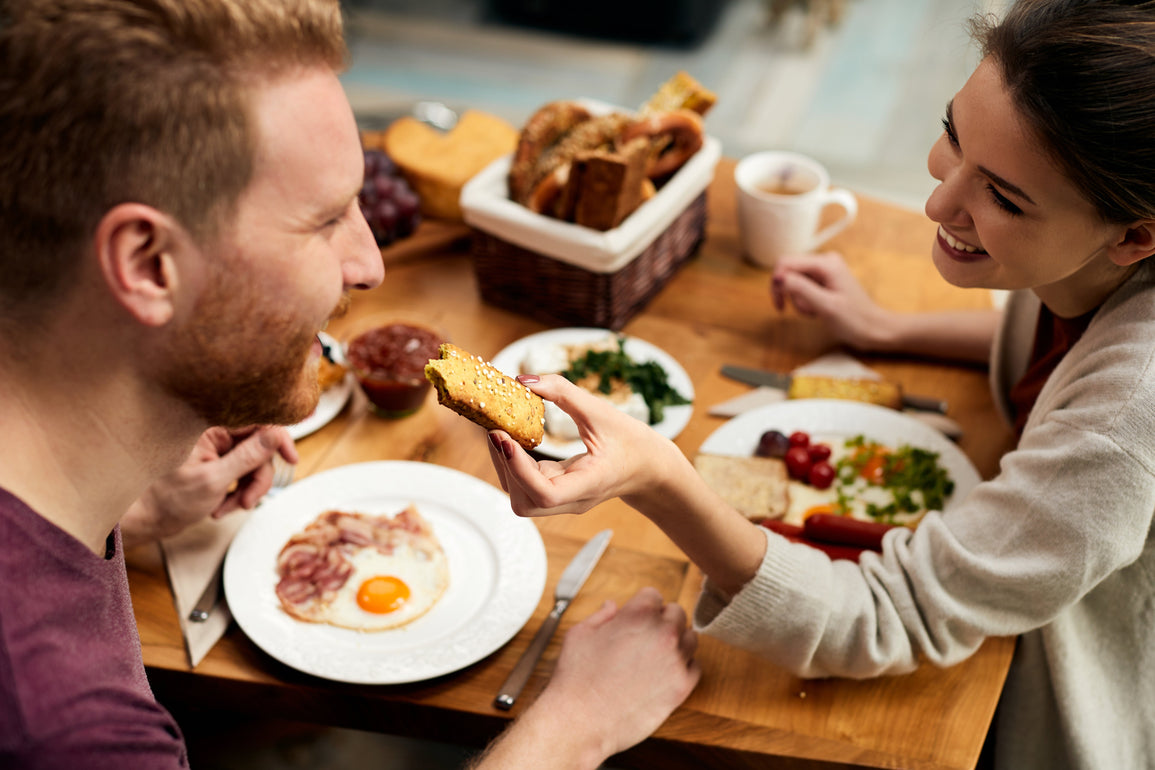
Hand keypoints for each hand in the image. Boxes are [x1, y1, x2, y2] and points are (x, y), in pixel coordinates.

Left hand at [122, 426, 296, 545]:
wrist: (145, 521)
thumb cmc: (168, 499)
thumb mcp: (214, 479)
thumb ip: (248, 456)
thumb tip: (275, 436)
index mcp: (210, 428)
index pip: (257, 422)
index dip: (278, 439)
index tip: (291, 459)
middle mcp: (214, 435)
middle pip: (259, 449)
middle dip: (257, 478)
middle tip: (248, 501)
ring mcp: (216, 451)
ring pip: (252, 465)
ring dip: (246, 490)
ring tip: (226, 509)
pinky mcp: (216, 466)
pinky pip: (241, 476)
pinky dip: (236, 494)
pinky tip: (219, 508)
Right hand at [473, 587, 698, 768]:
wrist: (581, 720)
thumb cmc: (576, 678)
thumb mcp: (579, 634)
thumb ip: (601, 615)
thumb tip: (612, 606)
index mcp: (638, 614)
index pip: (653, 595)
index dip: (642, 607)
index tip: (636, 620)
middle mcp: (662, 632)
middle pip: (677, 613)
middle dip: (662, 622)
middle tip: (645, 639)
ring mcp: (675, 659)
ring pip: (690, 638)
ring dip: (676, 643)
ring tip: (656, 657)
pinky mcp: (682, 686)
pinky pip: (695, 667)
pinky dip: (683, 668)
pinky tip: (664, 674)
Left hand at [486, 375, 681, 517]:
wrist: (650, 468)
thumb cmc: (632, 442)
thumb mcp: (602, 412)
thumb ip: (564, 393)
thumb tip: (524, 380)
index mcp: (590, 484)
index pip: (545, 494)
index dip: (518, 469)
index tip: (504, 437)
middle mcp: (573, 500)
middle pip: (525, 502)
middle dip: (504, 466)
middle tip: (494, 430)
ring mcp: (564, 501)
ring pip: (522, 499)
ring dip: (505, 466)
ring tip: (501, 433)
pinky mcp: (558, 493)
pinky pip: (527, 487)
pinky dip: (514, 464)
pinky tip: (512, 439)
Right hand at [771, 251, 895, 350]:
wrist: (873, 329)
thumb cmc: (854, 320)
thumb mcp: (825, 306)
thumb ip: (801, 289)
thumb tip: (778, 277)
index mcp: (826, 263)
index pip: (786, 263)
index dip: (777, 283)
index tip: (779, 304)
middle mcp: (825, 261)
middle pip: (788, 272)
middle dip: (791, 294)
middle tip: (806, 311)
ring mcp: (824, 270)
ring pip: (794, 282)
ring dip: (799, 301)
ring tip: (815, 313)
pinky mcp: (824, 280)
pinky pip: (802, 287)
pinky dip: (805, 302)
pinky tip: (817, 311)